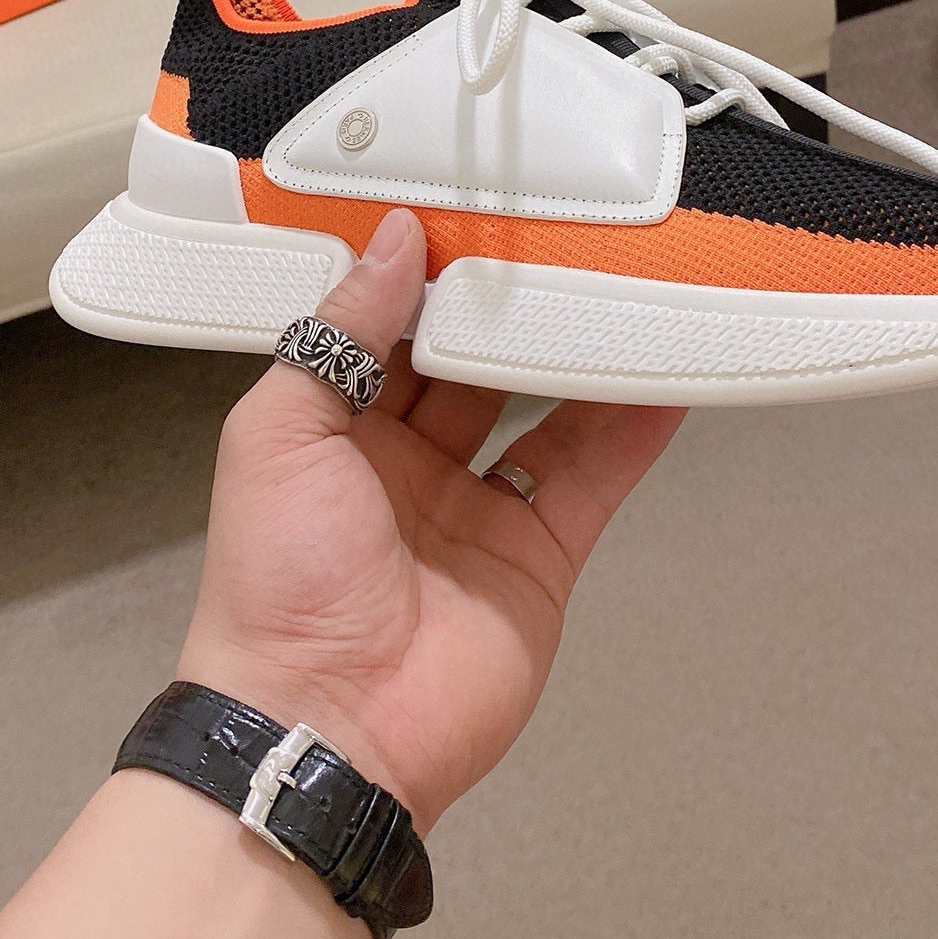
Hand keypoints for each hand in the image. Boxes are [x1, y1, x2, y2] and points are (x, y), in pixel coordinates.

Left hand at [178, 209, 684, 834]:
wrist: (326, 729)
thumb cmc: (274, 587)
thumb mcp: (279, 432)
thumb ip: (339, 331)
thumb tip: (393, 242)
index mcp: (333, 429)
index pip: (386, 329)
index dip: (424, 273)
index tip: (464, 209)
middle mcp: (406, 463)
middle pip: (472, 362)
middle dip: (508, 306)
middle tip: (554, 235)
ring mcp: (476, 509)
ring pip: (542, 409)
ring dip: (577, 354)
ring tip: (621, 286)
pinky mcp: (537, 554)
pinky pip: (592, 476)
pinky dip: (632, 428)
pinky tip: (663, 376)